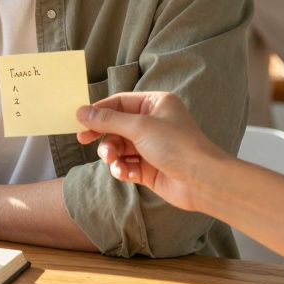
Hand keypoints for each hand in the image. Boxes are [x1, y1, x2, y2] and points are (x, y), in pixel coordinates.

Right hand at [74, 92, 227, 212]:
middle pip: (117, 126)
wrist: (202, 180)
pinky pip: (127, 165)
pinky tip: (123, 173)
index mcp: (156, 104)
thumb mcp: (139, 127)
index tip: (80, 120)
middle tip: (83, 140)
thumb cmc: (177, 145)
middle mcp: (154, 123)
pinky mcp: (150, 168)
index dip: (99, 111)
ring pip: (120, 147)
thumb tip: (81, 111)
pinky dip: (121, 169)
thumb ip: (108, 120)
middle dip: (104, 135)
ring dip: (112, 155)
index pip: (120, 102)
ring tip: (112, 161)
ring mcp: (152, 147)